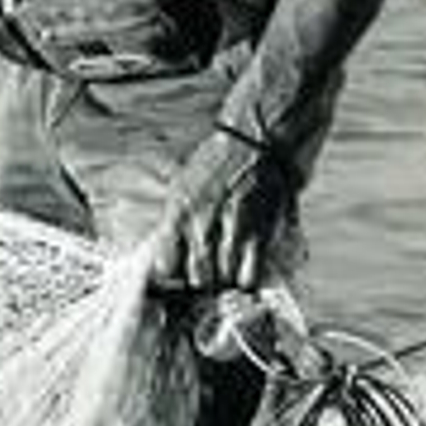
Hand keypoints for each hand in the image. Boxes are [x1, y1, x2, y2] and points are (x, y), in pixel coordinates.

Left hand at [151, 128, 294, 291]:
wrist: (254, 144)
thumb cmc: (215, 165)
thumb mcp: (181, 188)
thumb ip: (173, 222)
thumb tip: (166, 257)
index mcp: (178, 213)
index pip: (165, 266)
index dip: (172, 276)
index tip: (176, 276)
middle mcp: (202, 225)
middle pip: (196, 280)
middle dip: (200, 281)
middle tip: (205, 272)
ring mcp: (232, 232)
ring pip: (223, 280)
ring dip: (224, 279)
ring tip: (225, 267)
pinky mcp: (260, 235)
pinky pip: (250, 276)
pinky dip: (247, 278)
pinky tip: (244, 268)